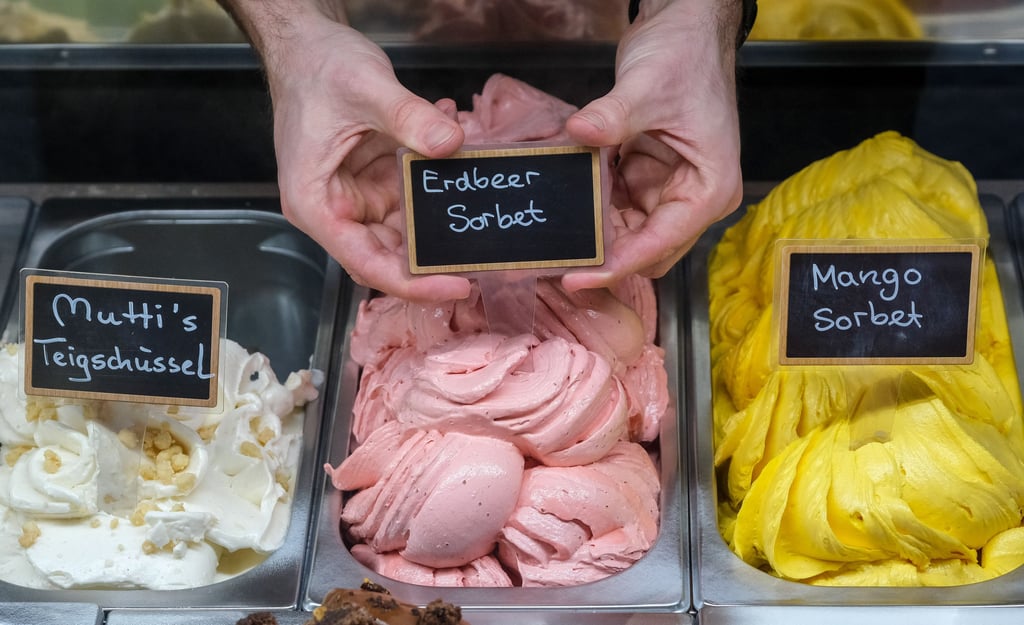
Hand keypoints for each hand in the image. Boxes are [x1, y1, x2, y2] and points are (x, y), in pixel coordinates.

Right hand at [238, 2, 471, 300]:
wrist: (309, 46)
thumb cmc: (318, 69)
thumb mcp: (365, 87)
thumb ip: (409, 117)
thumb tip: (451, 143)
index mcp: (317, 205)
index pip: (367, 264)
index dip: (413, 283)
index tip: (457, 286)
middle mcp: (336, 211)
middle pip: (390, 257)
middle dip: (437, 255)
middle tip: (484, 254)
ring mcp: (359, 199)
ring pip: (408, 231)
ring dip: (442, 214)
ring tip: (475, 191)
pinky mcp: (377, 182)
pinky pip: (414, 197)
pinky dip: (437, 179)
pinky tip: (457, 144)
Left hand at [562, 0, 743, 291]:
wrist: (685, 28)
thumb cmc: (684, 56)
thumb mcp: (647, 86)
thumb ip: (613, 116)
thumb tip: (578, 133)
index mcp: (708, 187)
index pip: (661, 242)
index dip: (620, 265)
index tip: (578, 277)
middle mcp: (693, 197)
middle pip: (648, 250)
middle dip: (607, 259)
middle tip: (557, 264)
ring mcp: (669, 189)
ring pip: (629, 235)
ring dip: (598, 237)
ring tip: (555, 243)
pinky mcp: (647, 178)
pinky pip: (617, 209)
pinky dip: (594, 212)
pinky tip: (566, 212)